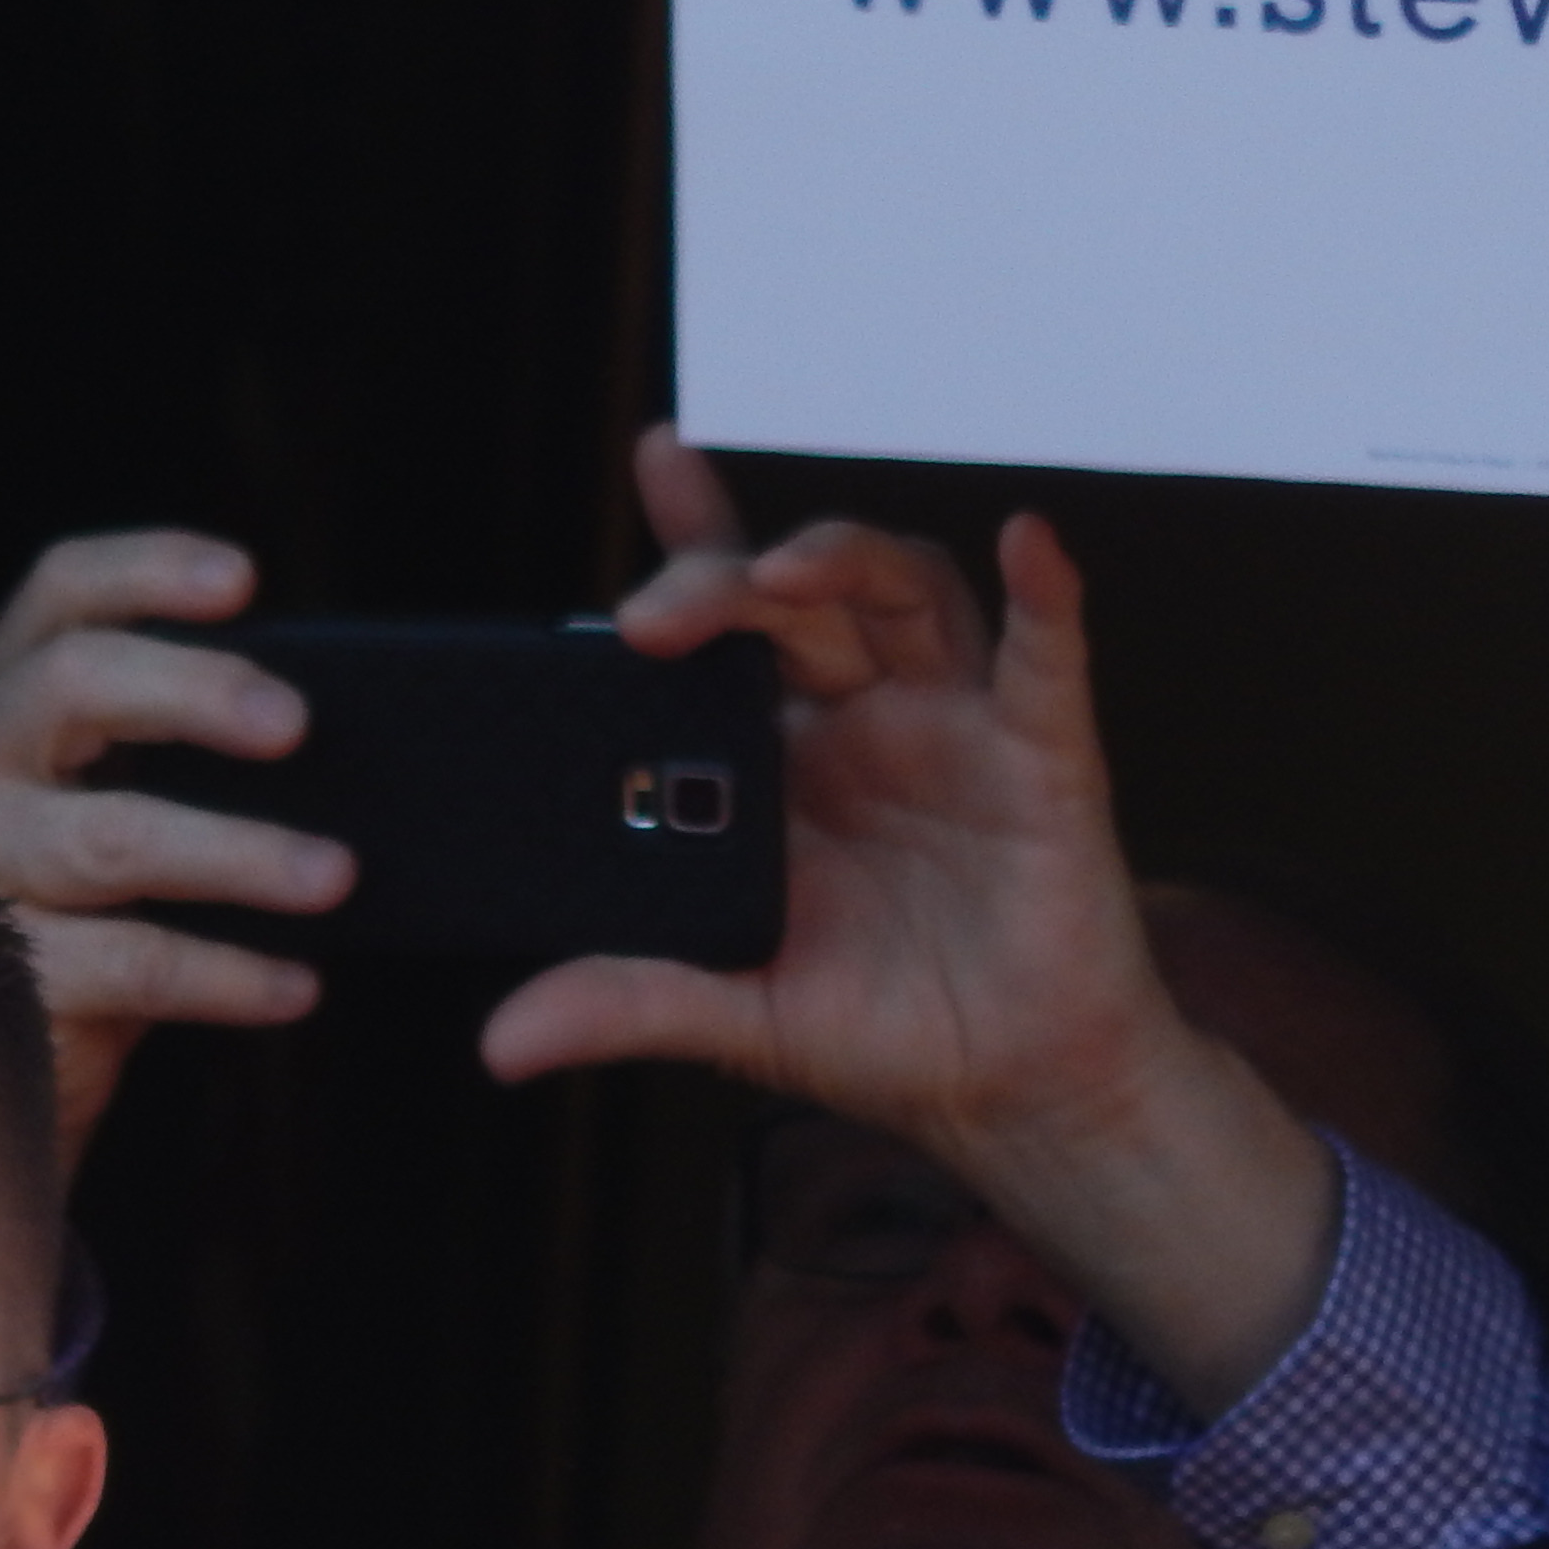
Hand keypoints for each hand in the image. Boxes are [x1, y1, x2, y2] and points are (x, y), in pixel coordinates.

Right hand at [0, 530, 351, 1173]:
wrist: (0, 1073)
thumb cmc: (86, 919)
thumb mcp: (116, 812)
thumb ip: (177, 760)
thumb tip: (335, 751)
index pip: (61, 595)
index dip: (150, 571)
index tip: (247, 581)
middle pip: (74, 682)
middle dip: (199, 693)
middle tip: (297, 726)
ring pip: (111, 836)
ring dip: (241, 854)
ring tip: (337, 877)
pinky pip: (132, 963)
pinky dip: (229, 975)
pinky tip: (296, 986)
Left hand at [480, 428, 1337, 1414]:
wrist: (1011, 1093)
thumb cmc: (885, 1034)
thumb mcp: (732, 1016)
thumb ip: (623, 1002)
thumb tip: (502, 1041)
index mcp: (783, 760)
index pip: (730, 621)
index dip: (697, 534)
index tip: (657, 455)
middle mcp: (865, 720)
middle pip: (800, 598)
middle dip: (728, 580)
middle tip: (658, 615)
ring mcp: (955, 731)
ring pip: (905, 595)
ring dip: (846, 562)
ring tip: (782, 569)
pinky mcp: (1043, 762)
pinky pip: (1047, 662)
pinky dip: (1045, 596)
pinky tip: (1028, 543)